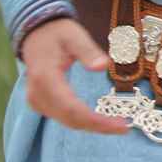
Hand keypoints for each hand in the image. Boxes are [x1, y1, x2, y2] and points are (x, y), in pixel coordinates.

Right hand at [19, 17, 130, 134]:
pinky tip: (99, 120)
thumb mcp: (75, 36)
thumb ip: (89, 51)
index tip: (120, 125)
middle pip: (69, 119)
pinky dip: (81, 121)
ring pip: (66, 121)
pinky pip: (62, 117)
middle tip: (124, 128)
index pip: (72, 108)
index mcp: (46, 78)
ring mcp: (37, 100)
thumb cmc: (58, 33)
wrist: (36, 33)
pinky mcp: (41, 102)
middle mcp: (38, 94)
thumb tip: (102, 66)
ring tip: (117, 125)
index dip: (96, 120)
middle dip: (97, 126)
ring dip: (91, 126)